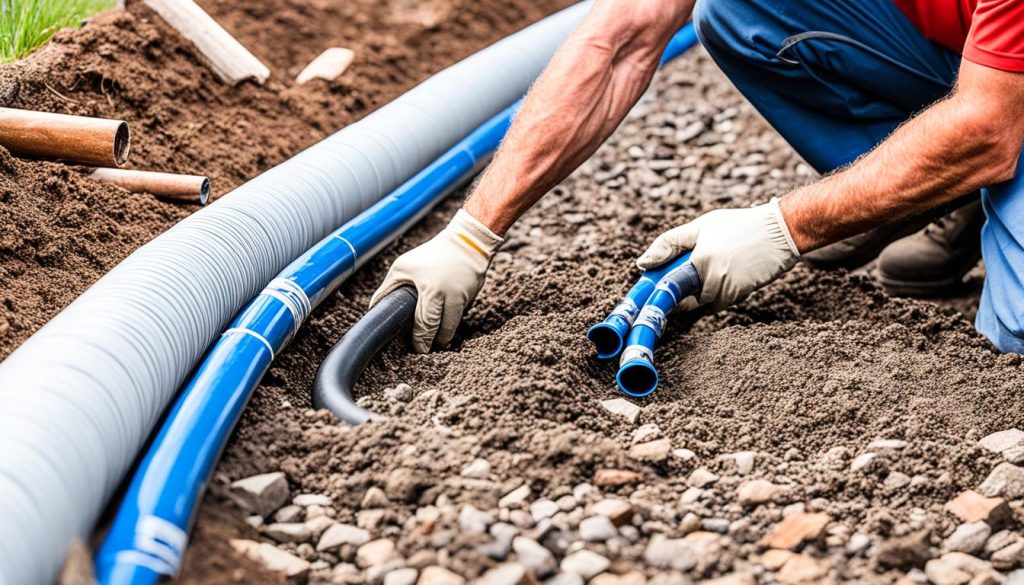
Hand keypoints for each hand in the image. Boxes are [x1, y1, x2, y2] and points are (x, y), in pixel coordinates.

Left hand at [370, 209, 502, 352]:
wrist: (468, 242)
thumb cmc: (431, 255)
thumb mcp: (404, 266)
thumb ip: (388, 289)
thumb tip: (374, 309)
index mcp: (431, 290)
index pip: (426, 324)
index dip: (421, 340)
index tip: (417, 348)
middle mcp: (451, 296)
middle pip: (442, 331)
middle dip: (432, 343)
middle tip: (425, 349)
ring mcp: (464, 298)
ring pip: (453, 328)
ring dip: (444, 337)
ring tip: (435, 341)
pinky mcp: (473, 298)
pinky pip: (460, 316)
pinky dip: (451, 322)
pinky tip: (445, 324)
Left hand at [636, 198, 799, 311]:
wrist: (780, 231)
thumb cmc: (738, 225)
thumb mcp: (701, 226)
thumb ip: (669, 244)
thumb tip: (642, 263)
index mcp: (699, 261)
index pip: (670, 289)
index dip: (660, 295)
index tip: (652, 299)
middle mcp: (713, 280)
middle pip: (686, 300)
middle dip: (682, 293)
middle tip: (689, 274)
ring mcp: (728, 291)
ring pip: (703, 303)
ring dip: (700, 294)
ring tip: (716, 267)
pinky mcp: (740, 296)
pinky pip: (719, 302)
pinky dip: (717, 293)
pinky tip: (728, 272)